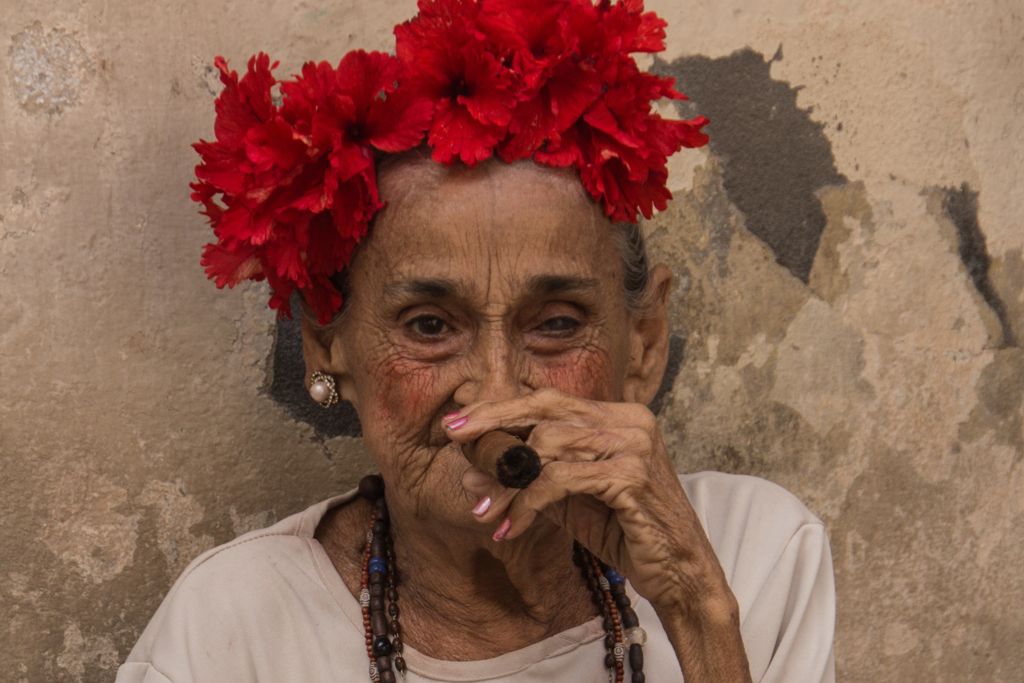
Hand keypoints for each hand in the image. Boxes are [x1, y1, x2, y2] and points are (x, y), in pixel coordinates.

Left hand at [445, 387, 734, 626]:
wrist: (680, 576)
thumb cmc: (626, 533)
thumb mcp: (568, 502)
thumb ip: (526, 483)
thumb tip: (470, 474)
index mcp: (617, 416)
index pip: (548, 399)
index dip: (500, 408)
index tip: (458, 424)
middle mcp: (628, 420)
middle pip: (545, 408)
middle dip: (493, 423)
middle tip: (453, 440)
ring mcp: (633, 444)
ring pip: (547, 445)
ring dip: (506, 482)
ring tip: (485, 513)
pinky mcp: (631, 475)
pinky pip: (560, 480)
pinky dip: (528, 504)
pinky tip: (511, 529)